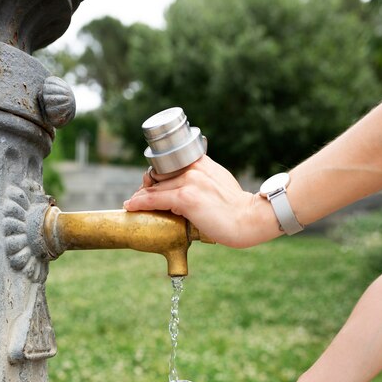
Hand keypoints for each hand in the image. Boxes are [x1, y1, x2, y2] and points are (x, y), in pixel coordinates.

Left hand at [124, 155, 280, 247]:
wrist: (250, 219)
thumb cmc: (237, 208)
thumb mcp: (220, 184)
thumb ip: (205, 181)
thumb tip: (193, 190)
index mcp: (202, 163)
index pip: (170, 164)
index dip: (157, 176)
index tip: (150, 186)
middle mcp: (194, 168)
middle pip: (159, 175)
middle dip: (147, 188)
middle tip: (139, 200)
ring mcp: (190, 182)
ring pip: (155, 187)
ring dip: (140, 197)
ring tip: (133, 204)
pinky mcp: (186, 198)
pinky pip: (155, 199)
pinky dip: (140, 202)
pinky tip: (131, 205)